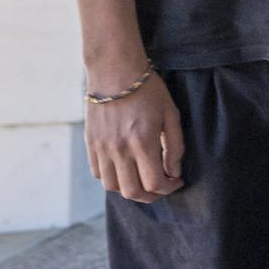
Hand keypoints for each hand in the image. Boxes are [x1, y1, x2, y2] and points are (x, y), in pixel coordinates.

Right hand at [85, 68, 183, 203]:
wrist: (115, 72)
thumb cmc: (149, 91)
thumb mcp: (171, 114)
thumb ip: (175, 146)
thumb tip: (174, 172)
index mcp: (143, 142)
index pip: (154, 183)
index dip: (169, 188)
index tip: (177, 181)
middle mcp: (119, 150)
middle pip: (132, 192)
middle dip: (151, 196)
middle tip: (162, 188)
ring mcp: (102, 149)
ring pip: (113, 187)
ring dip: (130, 190)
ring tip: (143, 181)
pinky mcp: (90, 144)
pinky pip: (99, 174)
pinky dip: (113, 179)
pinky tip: (126, 170)